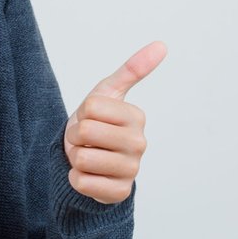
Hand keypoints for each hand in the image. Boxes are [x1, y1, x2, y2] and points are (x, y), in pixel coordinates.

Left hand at [63, 40, 164, 203]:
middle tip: (87, 139)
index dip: (82, 112)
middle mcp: (140, 143)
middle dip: (76, 135)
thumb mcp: (109, 93)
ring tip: (88, 156)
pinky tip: (90, 176)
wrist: (89, 161)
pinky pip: (82, 182)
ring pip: (81, 158)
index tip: (92, 119)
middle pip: (84, 131)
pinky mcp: (119, 193)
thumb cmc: (97, 124)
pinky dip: (76, 179)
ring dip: (76, 157)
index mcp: (137, 116)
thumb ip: (132, 69)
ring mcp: (132, 170)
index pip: (90, 106)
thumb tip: (161, 45)